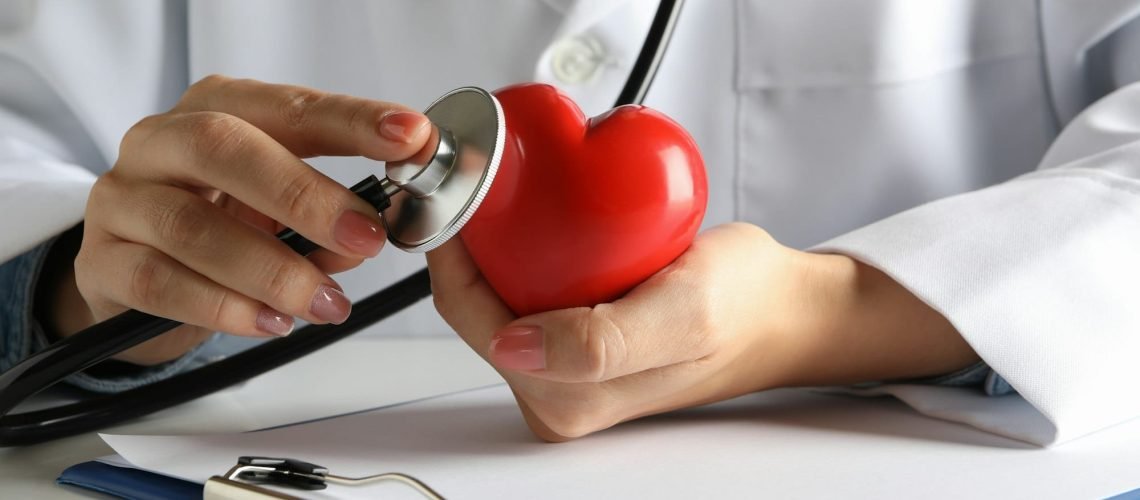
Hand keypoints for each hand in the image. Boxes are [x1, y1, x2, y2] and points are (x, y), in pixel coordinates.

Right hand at [55, 75, 430, 364]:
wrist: (139, 268)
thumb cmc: (224, 220)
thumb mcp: (282, 212)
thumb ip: (328, 220)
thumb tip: (366, 238)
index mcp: (219, 109)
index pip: (291, 107)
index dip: (352, 121)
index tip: (410, 138)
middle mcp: (162, 142)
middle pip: (224, 148)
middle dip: (305, 194)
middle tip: (366, 236)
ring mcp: (123, 199)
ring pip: (191, 227)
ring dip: (271, 269)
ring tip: (325, 301)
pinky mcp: (102, 262)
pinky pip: (160, 282)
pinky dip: (223, 306)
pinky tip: (271, 321)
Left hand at [427, 223, 979, 440]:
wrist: (785, 310)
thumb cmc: (745, 308)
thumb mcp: (682, 314)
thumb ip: (600, 343)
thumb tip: (512, 346)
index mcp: (566, 398)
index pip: (471, 315)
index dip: (456, 247)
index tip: (467, 185)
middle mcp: (556, 395)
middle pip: (474, 308)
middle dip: (474, 242)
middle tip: (493, 178)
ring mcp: (563, 376)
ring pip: (497, 298)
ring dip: (498, 245)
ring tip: (514, 192)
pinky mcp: (575, 352)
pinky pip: (526, 293)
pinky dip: (526, 252)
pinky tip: (543, 219)